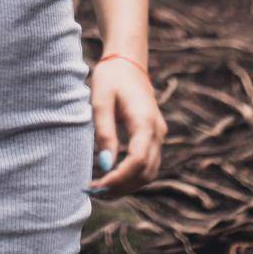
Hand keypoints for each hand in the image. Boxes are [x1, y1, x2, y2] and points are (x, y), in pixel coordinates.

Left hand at [87, 58, 166, 199]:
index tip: (98, 185)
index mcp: (145, 121)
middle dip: (122, 187)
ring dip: (127, 185)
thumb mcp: (101, 101)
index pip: (138, 161)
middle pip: (146, 172)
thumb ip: (104, 132)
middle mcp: (157, 131)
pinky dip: (132, 176)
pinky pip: (147, 164)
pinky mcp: (153, 136)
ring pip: (149, 172)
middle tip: (94, 192)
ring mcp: (158, 134)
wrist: (127, 61)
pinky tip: (111, 178)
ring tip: (100, 190)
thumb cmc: (111, 78)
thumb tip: (105, 164)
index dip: (119, 178)